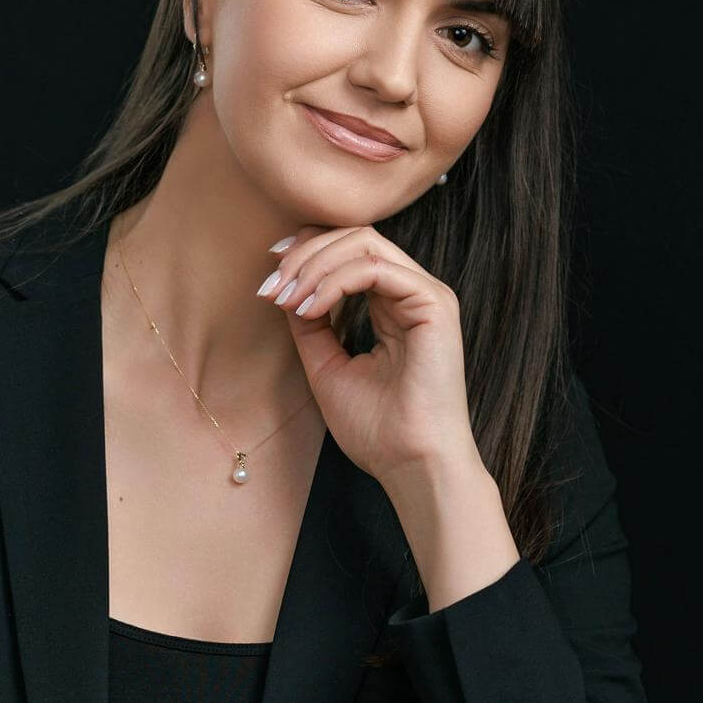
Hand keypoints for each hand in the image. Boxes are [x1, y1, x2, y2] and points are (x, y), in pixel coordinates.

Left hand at [255, 224, 482, 486]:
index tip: (268, 276)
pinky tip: (309, 308)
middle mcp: (413, 292)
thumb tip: (283, 288)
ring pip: (364, 244)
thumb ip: (311, 325)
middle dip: (304, 255)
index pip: (350, 252)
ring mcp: (427, 294)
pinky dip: (334, 282)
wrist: (410, 464)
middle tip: (270, 285)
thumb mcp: (326, 366)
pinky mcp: (434, 303)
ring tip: (285, 298)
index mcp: (395, 304)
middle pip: (355, 238)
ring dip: (314, 266)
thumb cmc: (376, 428)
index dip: (307, 252)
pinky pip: (375, 269)